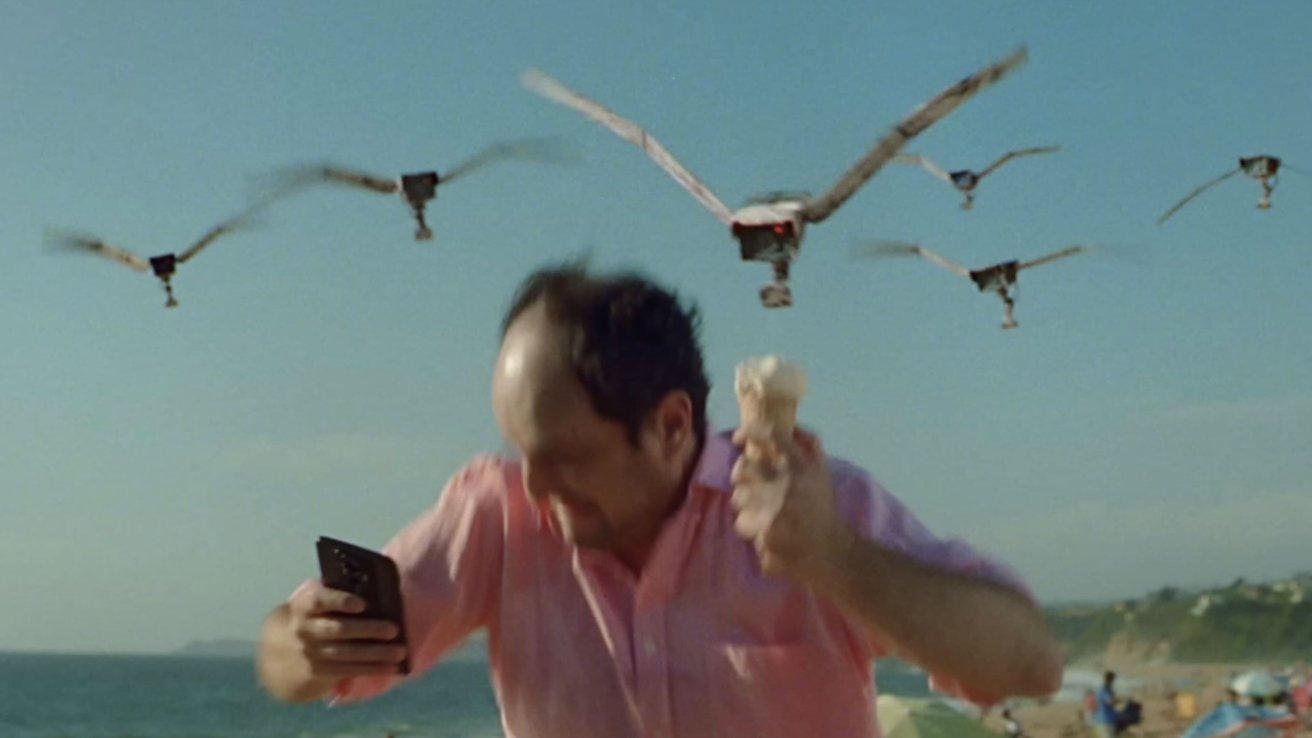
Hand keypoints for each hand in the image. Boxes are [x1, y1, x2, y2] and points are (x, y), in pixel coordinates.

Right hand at [284, 583, 408, 677]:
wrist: (282, 649)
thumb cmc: (314, 616)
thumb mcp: (316, 603)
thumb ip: (337, 594)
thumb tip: (379, 591)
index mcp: (304, 606)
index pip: (319, 601)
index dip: (340, 601)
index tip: (362, 603)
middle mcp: (304, 629)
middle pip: (338, 629)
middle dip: (367, 629)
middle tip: (393, 629)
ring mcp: (311, 653)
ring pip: (347, 653)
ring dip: (376, 653)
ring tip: (400, 651)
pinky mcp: (320, 671)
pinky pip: (349, 670)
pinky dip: (373, 669)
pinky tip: (393, 667)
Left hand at [730, 424, 855, 581]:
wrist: (834, 553)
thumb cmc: (824, 510)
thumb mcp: (822, 474)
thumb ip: (809, 447)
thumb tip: (790, 425)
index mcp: (802, 468)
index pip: (772, 436)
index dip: (750, 431)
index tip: (737, 438)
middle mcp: (788, 486)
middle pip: (743, 469)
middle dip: (741, 477)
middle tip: (748, 486)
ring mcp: (775, 512)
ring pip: (738, 499)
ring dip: (746, 506)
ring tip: (763, 515)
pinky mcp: (766, 536)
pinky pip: (743, 525)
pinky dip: (752, 530)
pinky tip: (768, 534)